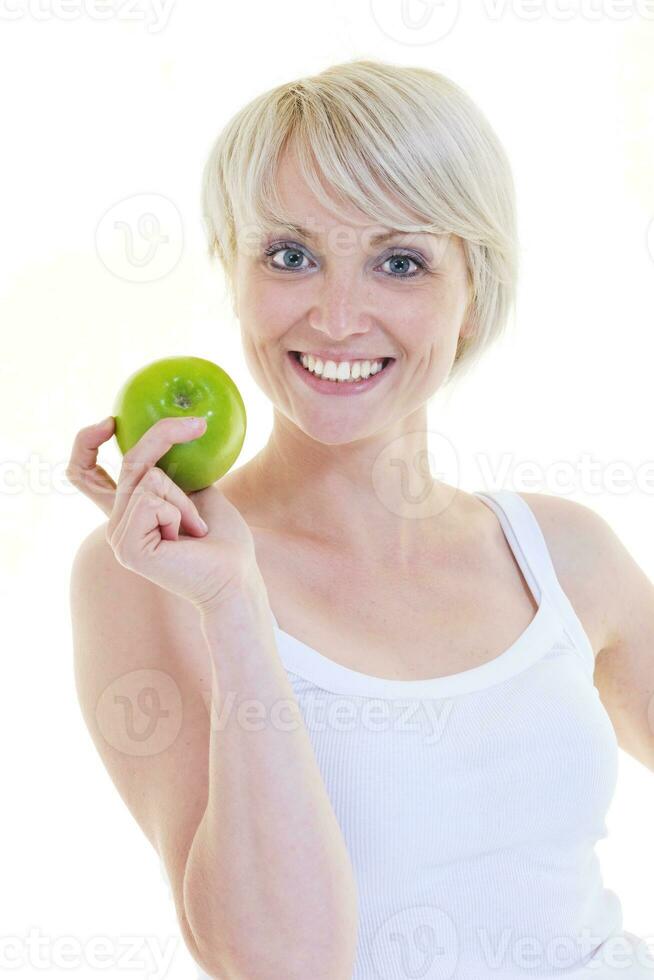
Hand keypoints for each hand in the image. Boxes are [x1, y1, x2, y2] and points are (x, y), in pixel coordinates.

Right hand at [66, 415, 261, 612]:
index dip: (86, 444)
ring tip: (196, 528)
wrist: (234, 578)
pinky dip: (177, 511)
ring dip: (182, 497)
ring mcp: (118, 536)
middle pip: (128, 462)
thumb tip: (174, 431)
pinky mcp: (127, 545)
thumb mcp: (198, 492)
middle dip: (163, 436)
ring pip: (147, 480)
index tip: (109, 423)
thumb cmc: (223, 540)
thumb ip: (176, 470)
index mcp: (129, 512)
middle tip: (197, 425)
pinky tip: (186, 537)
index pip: (84, 474)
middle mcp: (116, 523)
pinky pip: (150, 500)